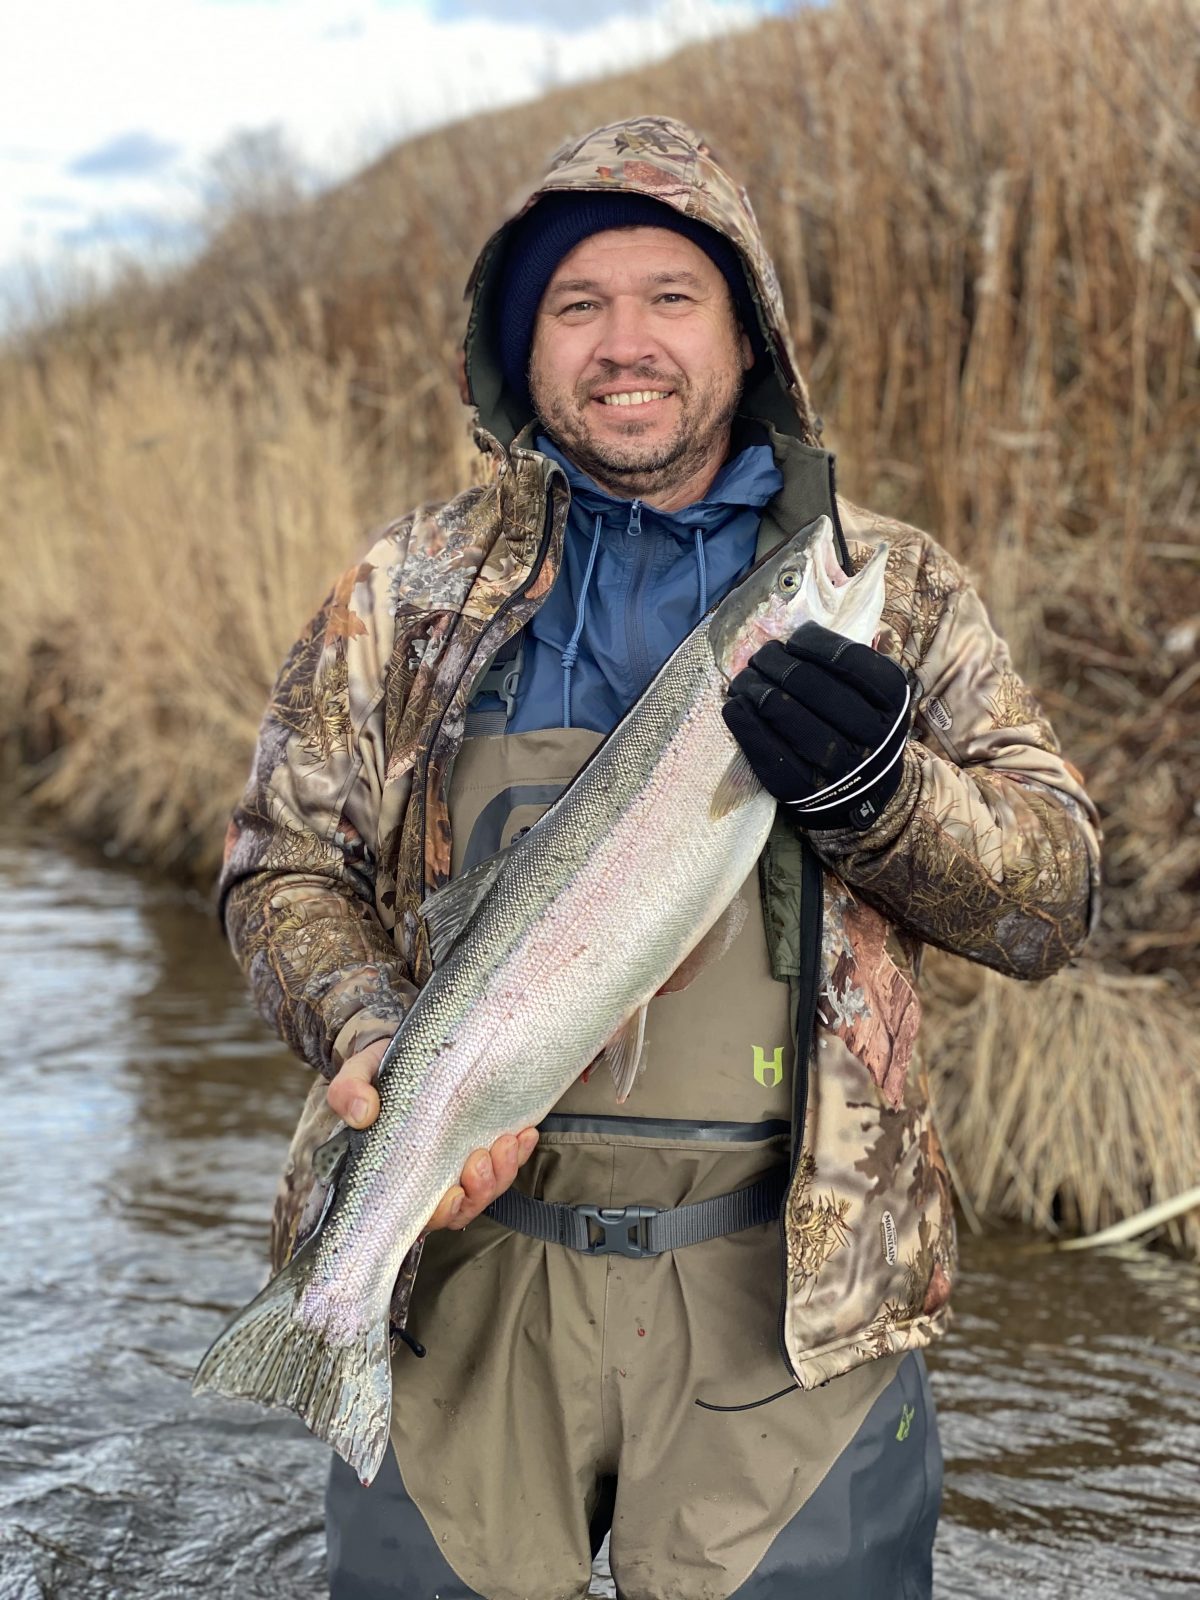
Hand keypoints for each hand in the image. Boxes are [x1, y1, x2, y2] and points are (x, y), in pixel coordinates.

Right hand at [326, 1038, 539, 1230]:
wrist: (407, 1048)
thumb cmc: (380, 1070)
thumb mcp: (359, 1073)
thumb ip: (350, 1091)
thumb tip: (361, 1113)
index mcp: (400, 1173)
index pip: (422, 1213)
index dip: (441, 1212)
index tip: (453, 1193)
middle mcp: (435, 1174)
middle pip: (463, 1206)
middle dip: (479, 1190)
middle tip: (481, 1158)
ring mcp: (463, 1159)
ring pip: (490, 1188)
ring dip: (504, 1171)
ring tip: (508, 1142)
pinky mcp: (487, 1138)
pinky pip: (510, 1160)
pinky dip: (521, 1151)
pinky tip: (525, 1133)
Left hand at [722, 620, 912, 830]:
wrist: (865, 794)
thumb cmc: (863, 729)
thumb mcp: (876, 697)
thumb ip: (850, 664)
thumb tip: (799, 631)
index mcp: (894, 704)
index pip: (849, 660)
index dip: (813, 643)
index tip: (793, 639)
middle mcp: (871, 736)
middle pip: (810, 684)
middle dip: (776, 662)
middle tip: (761, 655)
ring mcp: (836, 768)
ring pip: (784, 713)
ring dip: (755, 687)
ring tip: (744, 678)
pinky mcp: (800, 789)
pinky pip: (764, 749)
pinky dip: (743, 722)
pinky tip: (734, 706)